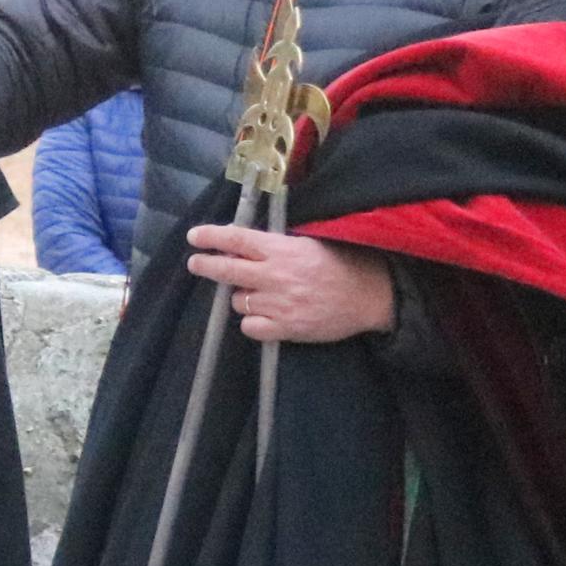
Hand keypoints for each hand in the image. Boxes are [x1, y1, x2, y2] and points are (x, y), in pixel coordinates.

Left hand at [186, 225, 395, 343]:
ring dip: (240, 296)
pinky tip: (264, 315)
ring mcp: (279, 304)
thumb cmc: (341, 264)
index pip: (238, 240)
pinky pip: (250, 327)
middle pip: (227, 271)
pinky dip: (252, 322)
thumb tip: (239, 246)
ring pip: (237, 301)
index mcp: (283, 250)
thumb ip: (275, 245)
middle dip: (206, 266)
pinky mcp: (286, 329)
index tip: (194, 236)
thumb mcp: (309, 244)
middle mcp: (276, 276)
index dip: (212, 237)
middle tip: (196, 263)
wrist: (371, 296)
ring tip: (258, 293)